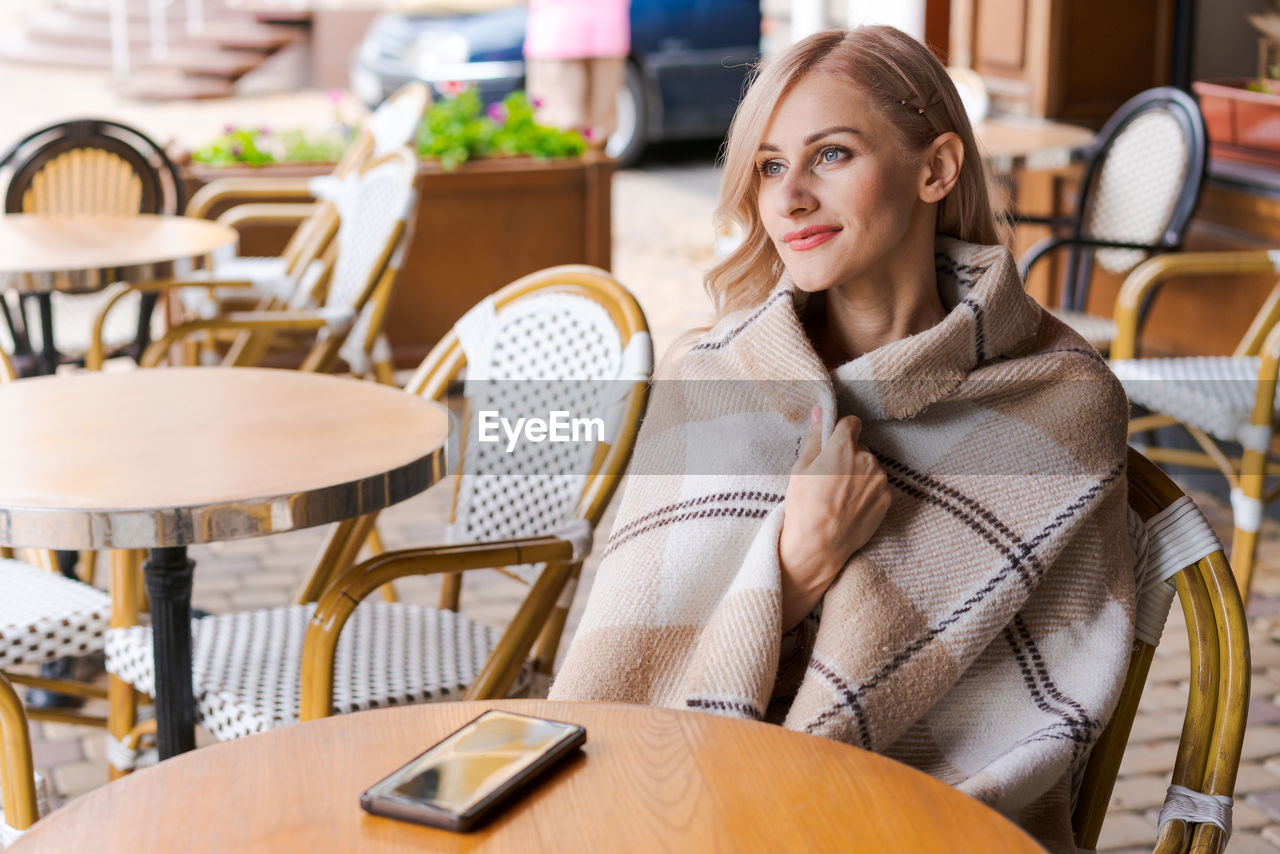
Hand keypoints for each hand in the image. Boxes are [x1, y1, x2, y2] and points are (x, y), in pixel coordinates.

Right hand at [778, 407, 890, 631]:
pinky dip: (866, 492)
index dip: (841, 431)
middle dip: (848, 457)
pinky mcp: (887, 499)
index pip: (851, 423)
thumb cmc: (804, 506)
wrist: (819, 545)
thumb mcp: (801, 468)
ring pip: (869, 468)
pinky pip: (877, 487)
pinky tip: (850, 506)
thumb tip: (818, 414)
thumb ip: (814, 438)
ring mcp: (880, 480)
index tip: (833, 443)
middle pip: (859, 448)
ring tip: (839, 496)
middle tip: (830, 478)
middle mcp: (867, 459)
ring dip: (859, 475)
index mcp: (843, 447)